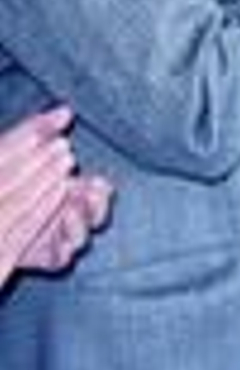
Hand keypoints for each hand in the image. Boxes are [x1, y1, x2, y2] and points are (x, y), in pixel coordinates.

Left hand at [1, 107, 114, 284]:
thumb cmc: (2, 171)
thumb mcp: (13, 150)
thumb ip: (39, 131)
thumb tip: (65, 110)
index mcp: (66, 190)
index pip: (96, 192)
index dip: (101, 191)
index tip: (97, 183)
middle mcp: (64, 215)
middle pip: (95, 217)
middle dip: (96, 207)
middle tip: (89, 195)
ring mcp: (51, 238)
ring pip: (80, 239)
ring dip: (81, 226)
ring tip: (71, 211)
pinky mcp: (39, 256)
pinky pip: (59, 258)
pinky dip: (62, 248)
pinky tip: (56, 234)